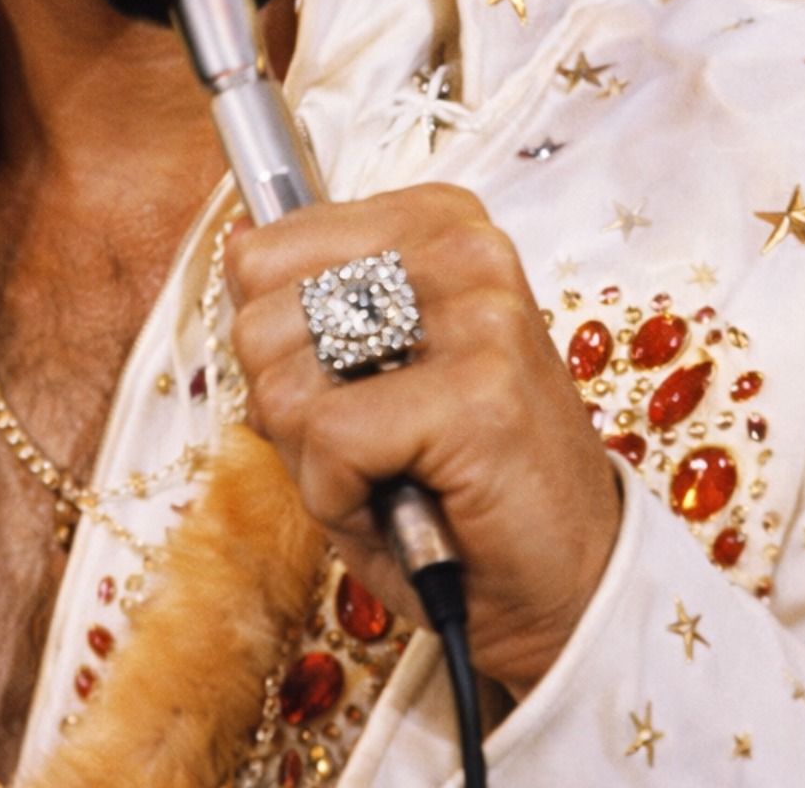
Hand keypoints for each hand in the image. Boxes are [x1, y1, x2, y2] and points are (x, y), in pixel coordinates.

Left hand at [223, 182, 620, 698]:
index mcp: (436, 222)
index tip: (348, 386)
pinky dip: (337, 495)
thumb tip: (237, 248)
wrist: (567, 582)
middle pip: (259, 310)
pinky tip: (402, 504)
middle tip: (365, 441)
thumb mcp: (369, 367)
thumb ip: (308, 304)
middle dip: (285, 400)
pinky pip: (326, 437)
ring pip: (282, 373)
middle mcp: (464, 248)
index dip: (276, 345)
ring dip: (311, 452)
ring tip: (387, 467)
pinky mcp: (480, 392)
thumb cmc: (456, 479)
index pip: (264, 250)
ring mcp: (479, 314)